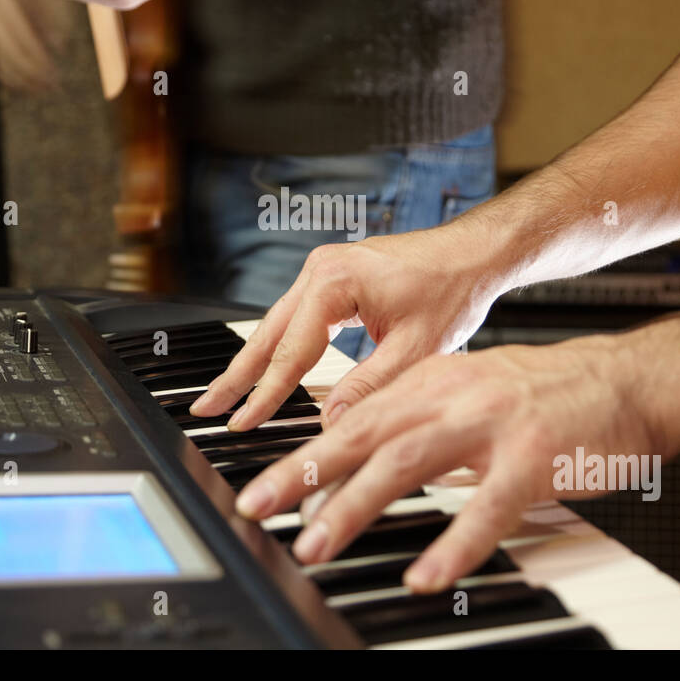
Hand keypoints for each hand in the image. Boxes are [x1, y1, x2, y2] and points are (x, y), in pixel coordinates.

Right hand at [189, 223, 502, 430]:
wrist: (474, 253)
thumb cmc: (452, 289)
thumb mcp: (415, 349)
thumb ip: (370, 388)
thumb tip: (331, 426)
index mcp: (334, 282)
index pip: (291, 352)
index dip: (265, 395)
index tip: (242, 424)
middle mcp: (320, 271)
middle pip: (267, 334)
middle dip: (236, 377)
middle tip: (205, 409)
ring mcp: (323, 271)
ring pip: (277, 326)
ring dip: (251, 362)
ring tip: (224, 397)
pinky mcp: (332, 278)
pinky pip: (296, 318)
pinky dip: (278, 347)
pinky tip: (264, 371)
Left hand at [233, 338, 655, 592]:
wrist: (625, 381)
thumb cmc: (547, 392)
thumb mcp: (469, 389)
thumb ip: (416, 417)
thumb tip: (360, 455)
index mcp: (432, 381)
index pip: (352, 417)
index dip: (303, 452)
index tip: (262, 485)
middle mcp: (452, 396)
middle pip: (363, 434)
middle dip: (304, 472)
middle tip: (260, 507)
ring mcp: (491, 426)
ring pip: (406, 464)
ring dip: (354, 506)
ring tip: (317, 544)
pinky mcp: (532, 460)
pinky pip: (485, 509)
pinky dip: (451, 545)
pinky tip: (423, 576)